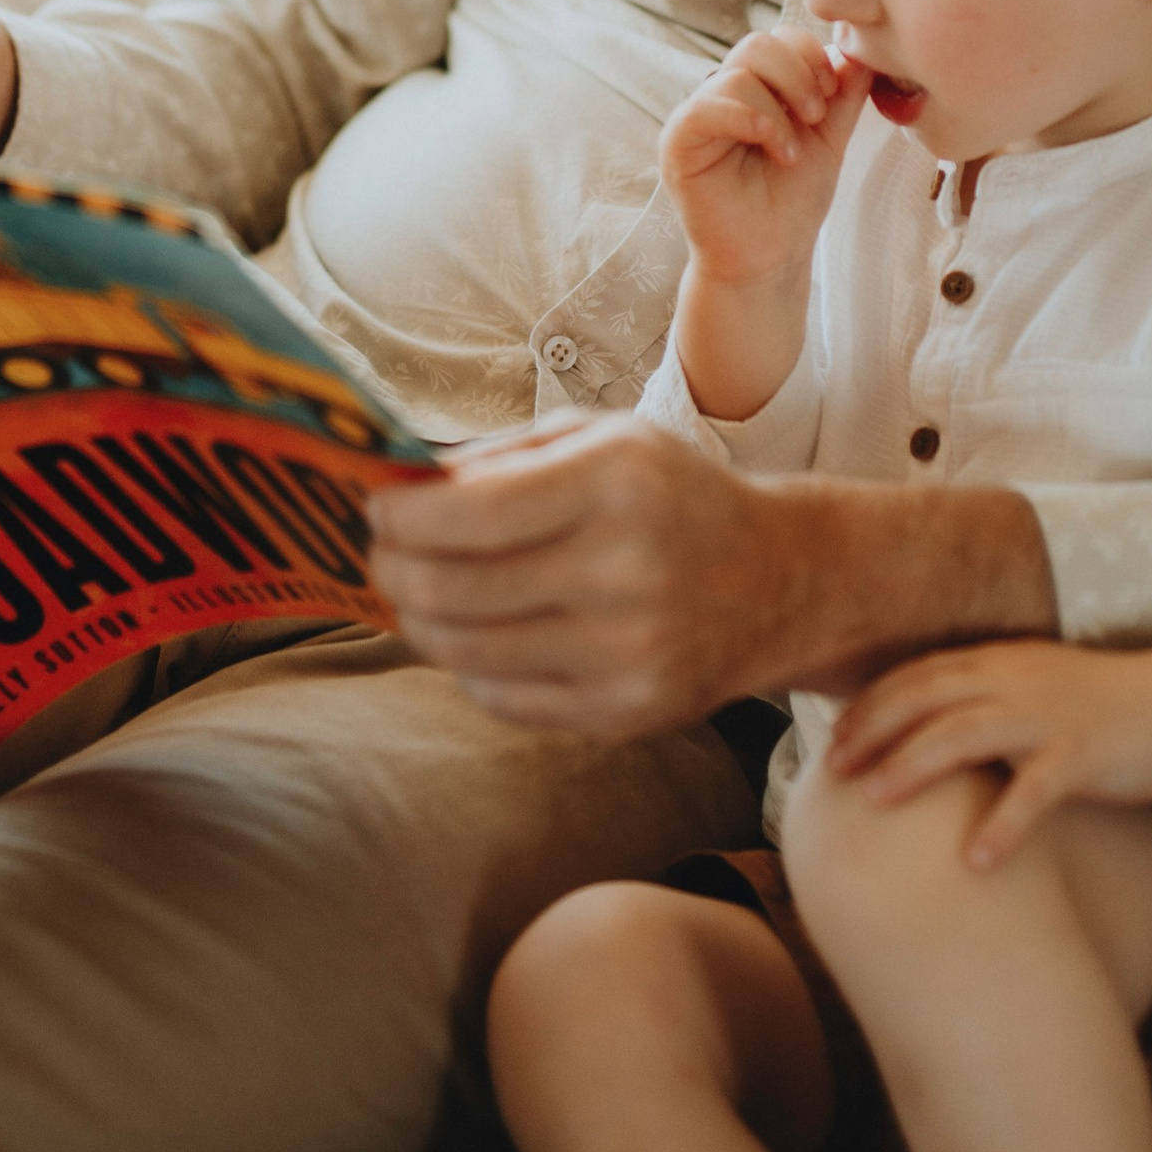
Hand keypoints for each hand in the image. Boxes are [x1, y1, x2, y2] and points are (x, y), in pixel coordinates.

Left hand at [369, 419, 796, 735]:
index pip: (468, 514)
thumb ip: (497, 457)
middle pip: (452, 590)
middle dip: (392, 570)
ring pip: (464, 653)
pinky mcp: (627, 713)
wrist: (779, 580)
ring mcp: (628, 653)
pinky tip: (476, 632)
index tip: (372, 507)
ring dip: (418, 621)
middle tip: (381, 553)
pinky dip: (468, 664)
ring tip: (416, 592)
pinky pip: (502, 699)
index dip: (397, 516)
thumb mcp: (599, 438)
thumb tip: (396, 485)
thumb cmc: (667, 495)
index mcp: (616, 482)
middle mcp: (625, 571)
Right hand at [661, 29, 870, 288]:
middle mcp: (723, 95)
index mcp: (757, 88)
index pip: (779, 39)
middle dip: (798, 74)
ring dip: (778, 110)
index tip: (834, 93)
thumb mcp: (829, 139)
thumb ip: (845, 95)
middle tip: (817, 116)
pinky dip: (749, 118)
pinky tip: (775, 147)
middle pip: (757, 45)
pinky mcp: (678, 142)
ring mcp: (698, 116)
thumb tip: (862, 50)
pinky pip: (706, 107)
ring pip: (737, 74)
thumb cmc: (793, 202)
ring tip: (793, 152)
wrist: (770, 259)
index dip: (811, 56)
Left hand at [823, 635, 1151, 865]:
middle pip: (926, 698)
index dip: (870, 705)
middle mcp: (1013, 681)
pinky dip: (1003, 824)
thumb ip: (983, 703)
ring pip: (966, 733)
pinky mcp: (1082, 755)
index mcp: (997, 663)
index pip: (917, 676)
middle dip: (874, 731)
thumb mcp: (1031, 689)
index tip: (833, 740)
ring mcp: (1046, 717)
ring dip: (915, 766)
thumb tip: (922, 739)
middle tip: (834, 771)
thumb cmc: (1097, 707)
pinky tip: (977, 861)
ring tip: (876, 802)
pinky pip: (1035, 791)